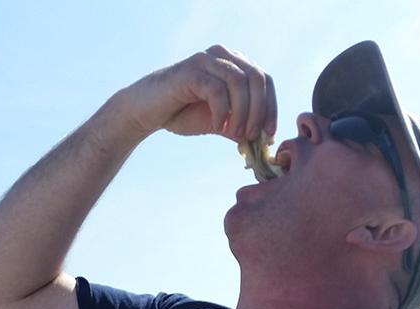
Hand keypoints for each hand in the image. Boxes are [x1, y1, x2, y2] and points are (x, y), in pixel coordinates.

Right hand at [121, 45, 276, 141]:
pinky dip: (222, 111)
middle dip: (259, 111)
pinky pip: (216, 89)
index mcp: (234, 64)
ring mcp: (207, 60)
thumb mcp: (220, 122)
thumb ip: (241, 127)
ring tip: (236, 133)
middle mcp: (223, 56)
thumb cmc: (183, 114)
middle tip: (251, 136)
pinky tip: (217, 125)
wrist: (148, 112)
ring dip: (243, 112)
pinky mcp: (191, 71)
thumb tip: (265, 142)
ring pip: (239, 82)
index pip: (265, 80)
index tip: (268, 134)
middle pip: (257, 78)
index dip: (271, 107)